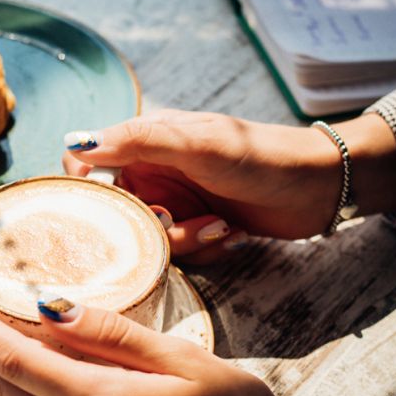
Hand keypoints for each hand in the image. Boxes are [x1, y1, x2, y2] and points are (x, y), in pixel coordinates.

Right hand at [63, 110, 395, 261]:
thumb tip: (75, 143)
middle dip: (149, 226)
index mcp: (145, 143)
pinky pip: (179, 253)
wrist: (320, 186)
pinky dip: (204, 248)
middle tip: (175, 221)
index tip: (102, 210)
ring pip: (149, 239)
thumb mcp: (197, 143)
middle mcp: (154, 172)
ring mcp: (176, 202)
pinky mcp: (197, 228)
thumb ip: (137, 141)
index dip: (87, 189)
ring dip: (185, 240)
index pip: (88, 164)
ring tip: (220, 224)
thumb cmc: (259, 154)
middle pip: (118, 212)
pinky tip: (232, 233)